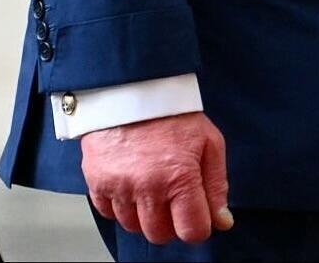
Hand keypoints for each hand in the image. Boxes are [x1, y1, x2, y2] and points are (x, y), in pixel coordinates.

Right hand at [82, 111, 232, 245]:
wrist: (131, 83)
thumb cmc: (171, 110)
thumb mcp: (208, 141)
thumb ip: (217, 184)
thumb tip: (221, 221)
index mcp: (179, 177)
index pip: (192, 232)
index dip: (196, 224)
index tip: (193, 211)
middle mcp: (147, 186)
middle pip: (160, 235)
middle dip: (169, 221)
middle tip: (169, 195)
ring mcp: (119, 184)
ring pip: (133, 226)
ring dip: (142, 213)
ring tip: (147, 184)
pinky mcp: (96, 178)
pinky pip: (107, 212)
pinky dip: (117, 204)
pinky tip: (127, 183)